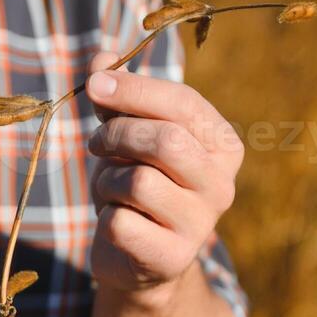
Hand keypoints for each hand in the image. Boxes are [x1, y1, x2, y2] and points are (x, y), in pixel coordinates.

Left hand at [85, 52, 243, 304]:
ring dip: (107, 179)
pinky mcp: (171, 259)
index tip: (93, 84)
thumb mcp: (127, 136)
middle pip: (166, 141)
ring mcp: (200, 225)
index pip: (184, 104)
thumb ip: (117, 97)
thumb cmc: (135, 185)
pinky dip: (104, 218)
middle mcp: (222, 185)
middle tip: (95, 143)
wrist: (136, 258)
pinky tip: (116, 224)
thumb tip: (101, 57)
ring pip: (138, 182)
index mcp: (223, 146)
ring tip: (110, 189)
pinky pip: (120, 222)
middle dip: (117, 134)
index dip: (134, 90)